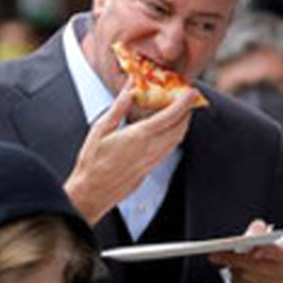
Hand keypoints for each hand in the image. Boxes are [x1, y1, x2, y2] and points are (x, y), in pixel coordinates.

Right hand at [64, 86, 194, 224]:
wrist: (92, 193)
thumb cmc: (92, 162)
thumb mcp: (101, 128)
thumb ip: (119, 107)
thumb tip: (130, 88)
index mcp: (140, 136)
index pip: (170, 116)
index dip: (183, 102)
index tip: (190, 92)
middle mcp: (151, 149)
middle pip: (179, 128)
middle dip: (187, 111)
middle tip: (188, 99)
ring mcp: (152, 161)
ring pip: (177, 140)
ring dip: (183, 124)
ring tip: (180, 112)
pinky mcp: (150, 170)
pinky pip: (169, 149)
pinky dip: (174, 136)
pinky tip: (167, 131)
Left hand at [207, 219, 282, 282]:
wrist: (263, 273)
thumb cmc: (261, 252)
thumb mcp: (260, 237)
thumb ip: (255, 230)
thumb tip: (246, 238)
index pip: (280, 252)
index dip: (267, 251)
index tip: (253, 251)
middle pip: (260, 267)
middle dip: (238, 260)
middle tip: (219, 254)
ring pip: (248, 279)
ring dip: (235, 272)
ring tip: (232, 266)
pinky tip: (237, 278)